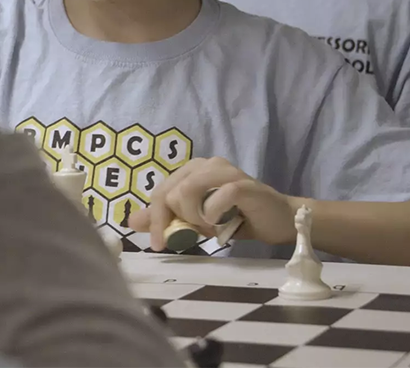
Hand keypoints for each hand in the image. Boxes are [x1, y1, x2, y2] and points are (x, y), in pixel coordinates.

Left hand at [128, 157, 298, 250]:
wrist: (278, 221)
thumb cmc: (236, 219)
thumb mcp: (194, 221)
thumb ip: (166, 218)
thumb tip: (131, 222)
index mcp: (191, 170)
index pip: (160, 193)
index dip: (155, 220)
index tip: (157, 245)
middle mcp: (205, 164)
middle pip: (170, 192)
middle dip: (178, 220)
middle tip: (197, 231)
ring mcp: (224, 171)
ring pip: (187, 191)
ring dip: (195, 217)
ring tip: (211, 225)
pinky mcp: (243, 183)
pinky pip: (217, 198)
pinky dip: (214, 215)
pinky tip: (222, 222)